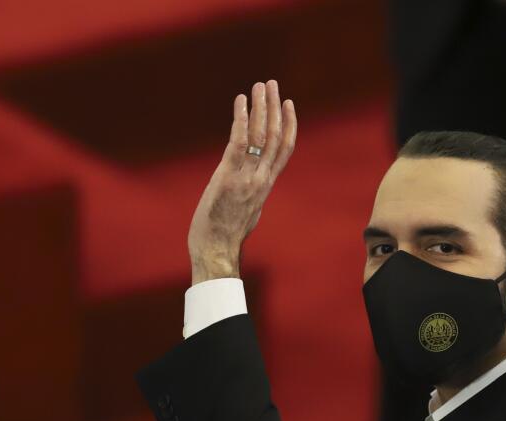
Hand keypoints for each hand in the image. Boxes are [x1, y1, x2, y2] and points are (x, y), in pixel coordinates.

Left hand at [187, 80, 298, 284]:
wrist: (217, 251)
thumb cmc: (224, 235)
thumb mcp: (244, 210)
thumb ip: (249, 192)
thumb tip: (247, 186)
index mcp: (266, 185)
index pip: (285, 150)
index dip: (289, 125)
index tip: (288, 104)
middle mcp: (261, 179)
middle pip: (276, 137)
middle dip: (275, 108)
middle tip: (273, 84)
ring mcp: (246, 179)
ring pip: (262, 136)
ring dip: (261, 107)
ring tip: (259, 86)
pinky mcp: (228, 178)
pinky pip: (239, 143)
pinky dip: (241, 120)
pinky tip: (240, 102)